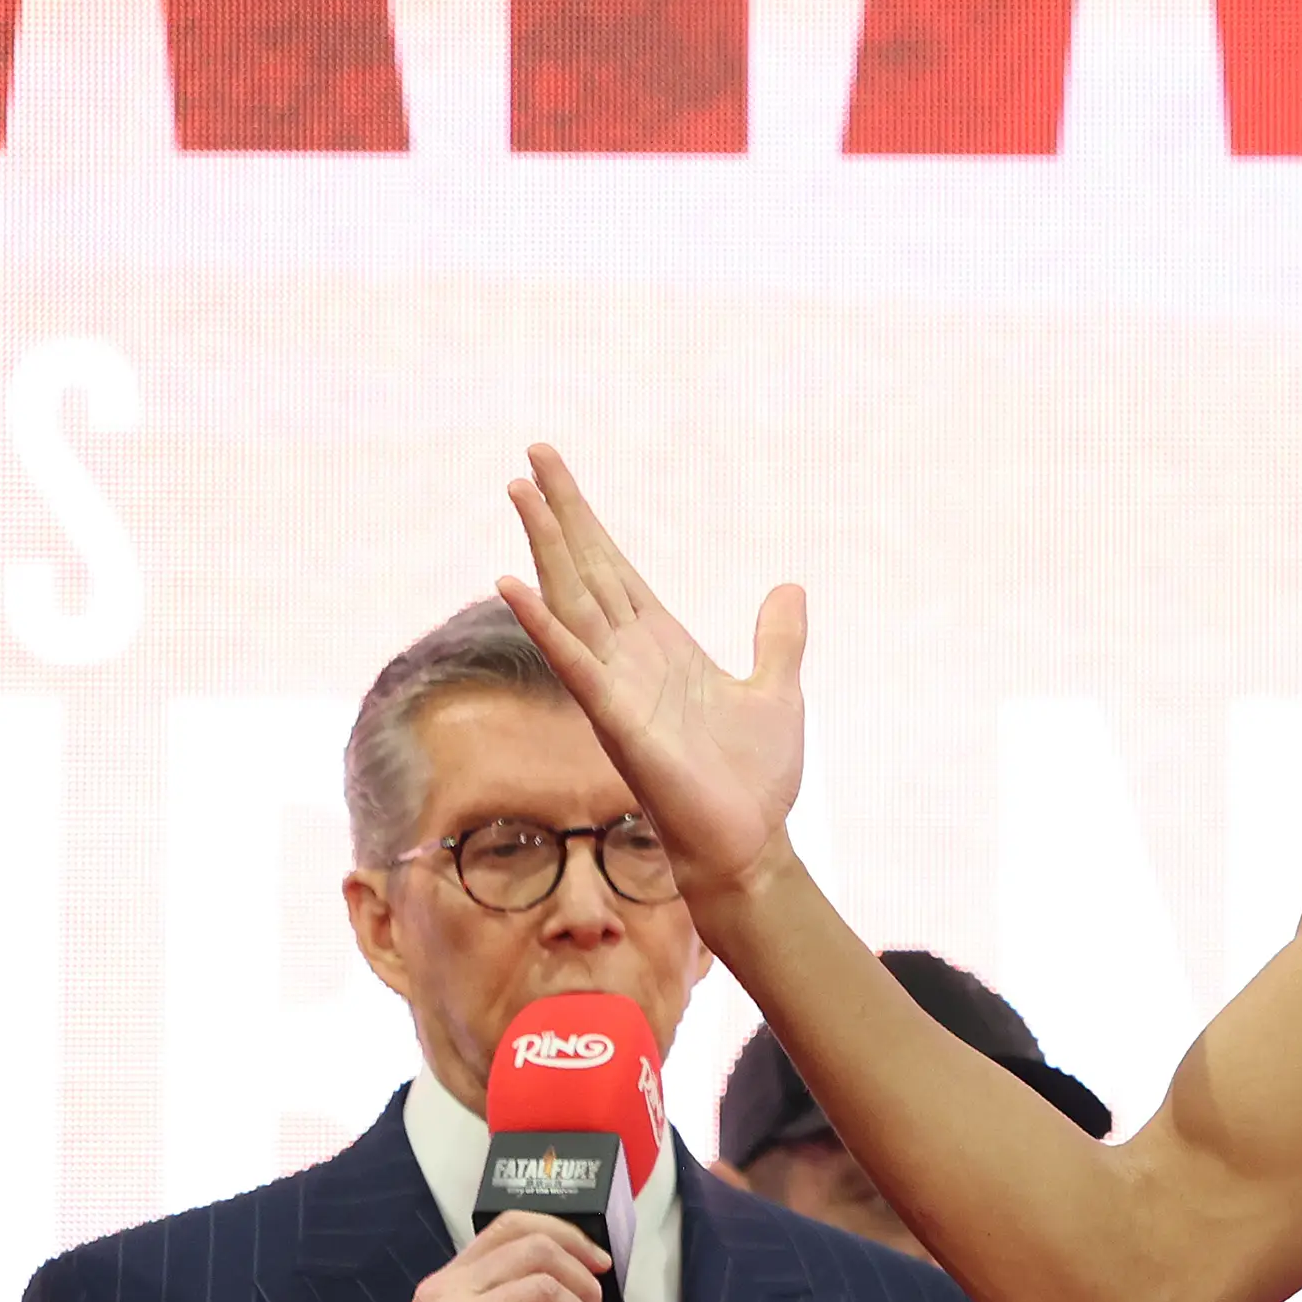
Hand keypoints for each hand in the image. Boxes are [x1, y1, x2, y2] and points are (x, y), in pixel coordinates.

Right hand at [497, 443, 808, 902]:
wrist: (752, 844)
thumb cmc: (756, 779)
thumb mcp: (778, 690)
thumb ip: (778, 639)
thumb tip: (790, 587)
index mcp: (662, 644)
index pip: (613, 567)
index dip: (585, 519)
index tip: (554, 469)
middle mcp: (630, 657)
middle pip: (585, 570)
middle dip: (560, 514)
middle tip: (531, 457)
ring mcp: (617, 686)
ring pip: (572, 602)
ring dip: (545, 550)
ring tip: (518, 493)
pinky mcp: (617, 720)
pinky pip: (574, 665)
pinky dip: (544, 626)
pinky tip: (512, 586)